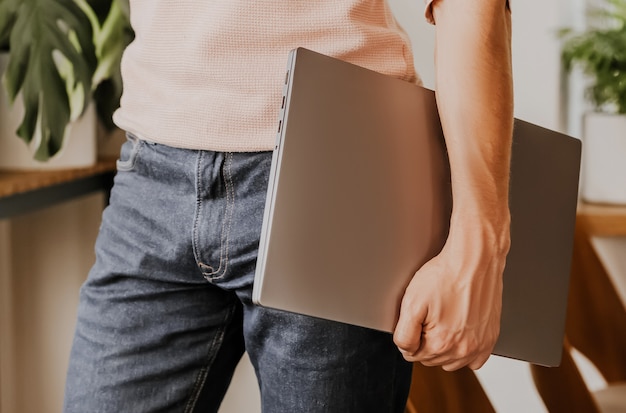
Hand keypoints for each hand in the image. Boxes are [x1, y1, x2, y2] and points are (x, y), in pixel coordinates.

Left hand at [393, 218, 509, 370]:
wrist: (474, 260)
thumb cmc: (445, 275)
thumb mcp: (412, 302)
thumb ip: (404, 334)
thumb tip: (405, 349)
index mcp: (440, 343)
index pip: (412, 354)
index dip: (409, 335)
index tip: (416, 319)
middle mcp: (463, 349)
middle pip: (432, 359)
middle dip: (426, 341)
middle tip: (429, 316)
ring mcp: (479, 345)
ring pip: (452, 361)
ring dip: (444, 348)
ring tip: (443, 321)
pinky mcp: (490, 338)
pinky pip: (475, 360)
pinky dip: (466, 351)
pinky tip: (460, 333)